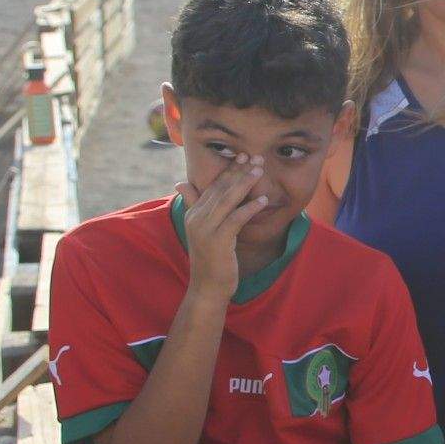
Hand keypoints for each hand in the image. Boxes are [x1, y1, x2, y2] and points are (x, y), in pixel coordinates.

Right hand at [174, 160, 270, 298]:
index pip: (212, 186)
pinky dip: (249, 208)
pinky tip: (263, 201)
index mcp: (193, 213)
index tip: (243, 156)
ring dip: (245, 184)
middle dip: (239, 171)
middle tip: (255, 156)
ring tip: (260, 170)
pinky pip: (236, 220)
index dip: (229, 170)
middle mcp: (197, 219)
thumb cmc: (210, 259)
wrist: (207, 287)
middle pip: (220, 189)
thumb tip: (181, 183)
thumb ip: (194, 204)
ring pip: (228, 200)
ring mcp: (206, 230)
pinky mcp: (218, 241)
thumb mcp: (202, 230)